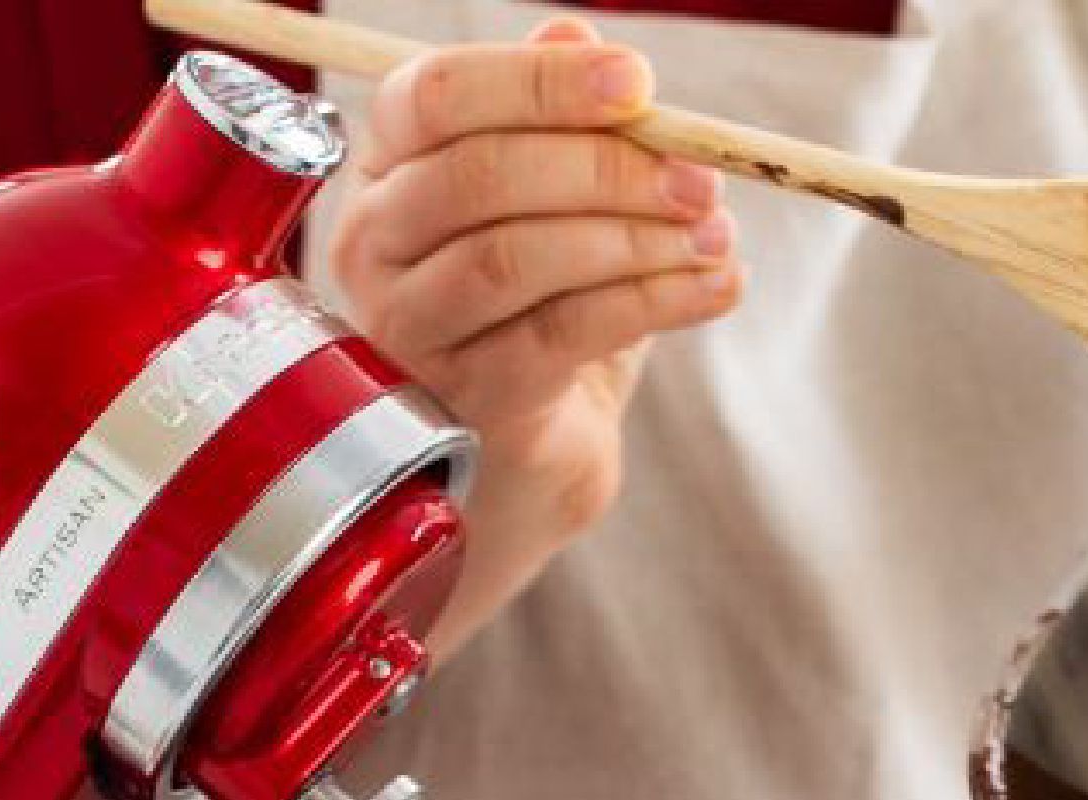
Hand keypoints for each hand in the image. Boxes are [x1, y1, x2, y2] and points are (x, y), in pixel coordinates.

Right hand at [327, 18, 744, 654]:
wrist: (519, 467)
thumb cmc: (530, 319)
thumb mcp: (549, 207)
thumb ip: (557, 122)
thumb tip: (578, 31)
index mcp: (386, 170)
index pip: (435, 94)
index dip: (538, 79)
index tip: (637, 82)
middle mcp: (375, 245)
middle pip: (478, 173)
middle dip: (606, 166)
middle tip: (698, 176)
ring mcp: (409, 331)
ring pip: (515, 255)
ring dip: (633, 237)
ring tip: (712, 236)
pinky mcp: (466, 400)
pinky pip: (562, 331)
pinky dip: (655, 301)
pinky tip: (713, 287)